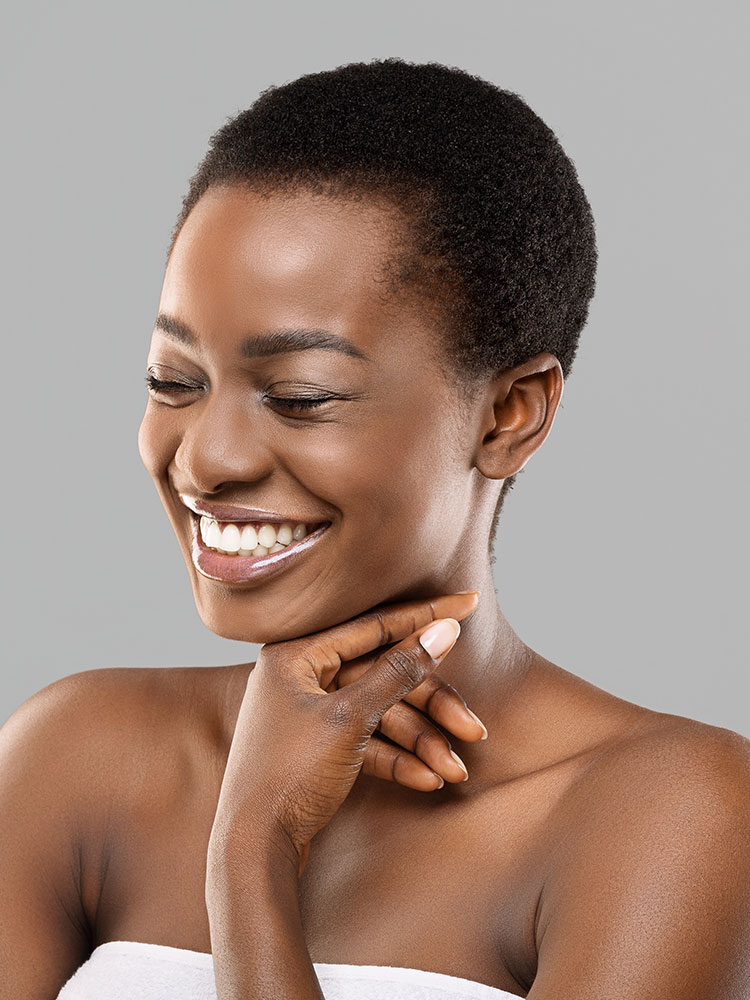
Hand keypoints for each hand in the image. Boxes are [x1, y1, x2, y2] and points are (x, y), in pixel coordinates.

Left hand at [208, 591, 483, 878]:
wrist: (254, 852)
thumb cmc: (291, 775)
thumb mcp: (351, 717)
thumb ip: (399, 671)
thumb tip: (443, 631)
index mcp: (296, 655)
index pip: (374, 626)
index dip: (426, 616)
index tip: (469, 603)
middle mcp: (300, 678)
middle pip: (383, 677)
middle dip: (431, 707)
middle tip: (474, 728)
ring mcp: (309, 715)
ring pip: (381, 714)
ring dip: (420, 742)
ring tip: (455, 771)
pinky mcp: (318, 749)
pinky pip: (367, 742)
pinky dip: (397, 760)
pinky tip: (429, 781)